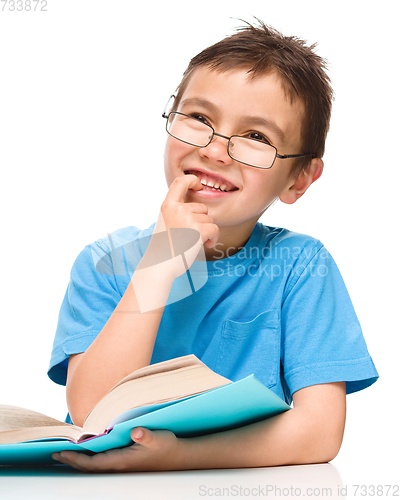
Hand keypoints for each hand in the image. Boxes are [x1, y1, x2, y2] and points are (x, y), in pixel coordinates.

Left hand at [52, 427, 181, 471]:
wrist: (180, 458)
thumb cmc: (168, 447)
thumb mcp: (159, 438)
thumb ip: (146, 436)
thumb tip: (135, 431)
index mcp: (124, 462)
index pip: (94, 463)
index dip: (77, 459)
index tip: (62, 452)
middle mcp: (120, 466)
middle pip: (90, 468)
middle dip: (72, 462)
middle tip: (55, 455)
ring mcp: (123, 466)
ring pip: (96, 467)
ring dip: (80, 462)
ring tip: (66, 455)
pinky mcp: (127, 463)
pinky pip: (103, 463)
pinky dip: (91, 460)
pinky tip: (88, 453)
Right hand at [158, 174, 219, 250]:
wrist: (160, 265)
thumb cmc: (164, 248)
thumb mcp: (166, 222)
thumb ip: (177, 212)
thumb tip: (199, 210)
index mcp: (167, 206)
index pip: (180, 182)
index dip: (192, 180)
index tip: (199, 185)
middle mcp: (177, 209)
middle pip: (202, 208)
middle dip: (202, 221)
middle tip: (192, 236)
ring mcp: (188, 219)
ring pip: (209, 219)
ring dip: (207, 231)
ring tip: (195, 242)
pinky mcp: (198, 230)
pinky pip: (215, 229)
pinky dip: (214, 238)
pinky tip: (205, 245)